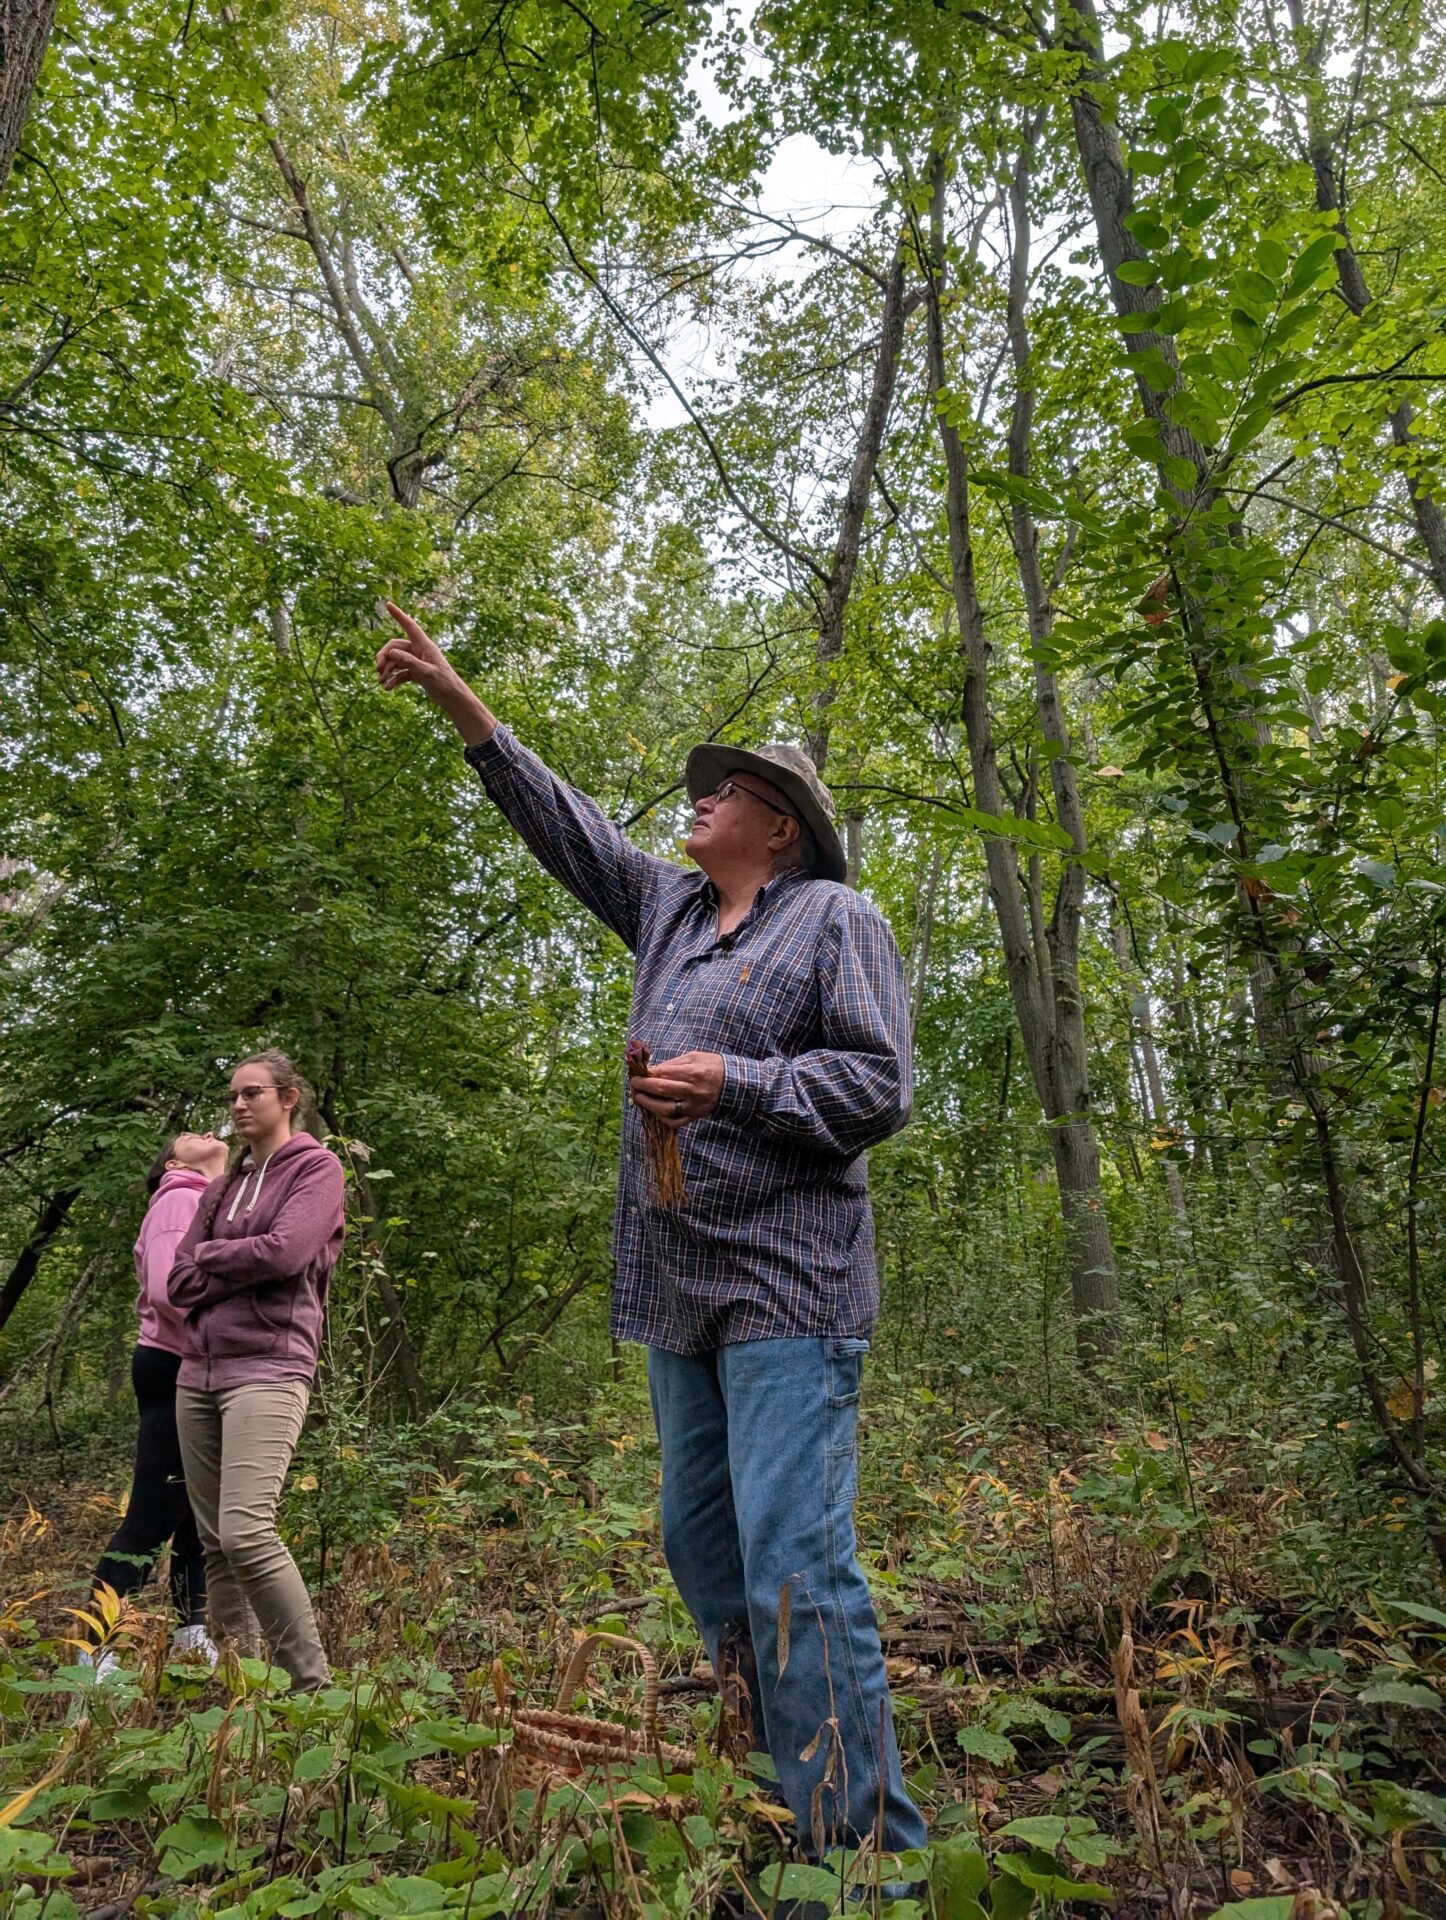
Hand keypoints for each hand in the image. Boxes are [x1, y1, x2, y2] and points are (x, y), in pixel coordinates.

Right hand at [376, 601, 495, 746]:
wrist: (454, 698)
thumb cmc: (445, 683)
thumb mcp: (427, 673)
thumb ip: (409, 662)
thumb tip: (391, 653)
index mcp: (425, 646)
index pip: (410, 626)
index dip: (399, 615)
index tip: (388, 604)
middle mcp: (420, 651)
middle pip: (395, 647)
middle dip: (385, 657)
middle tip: (378, 669)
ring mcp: (417, 662)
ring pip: (396, 661)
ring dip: (387, 670)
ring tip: (380, 683)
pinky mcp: (416, 673)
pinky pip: (401, 673)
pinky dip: (393, 679)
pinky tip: (388, 689)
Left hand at [629, 1051, 723, 1128]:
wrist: (734, 1084)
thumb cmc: (713, 1066)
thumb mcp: (695, 1057)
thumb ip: (673, 1063)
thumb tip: (653, 1070)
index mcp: (693, 1073)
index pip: (664, 1073)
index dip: (648, 1074)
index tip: (638, 1072)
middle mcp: (693, 1091)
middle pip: (662, 1090)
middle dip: (644, 1087)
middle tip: (634, 1084)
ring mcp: (694, 1106)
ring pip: (666, 1109)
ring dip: (649, 1104)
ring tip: (640, 1098)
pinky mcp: (696, 1116)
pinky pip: (676, 1122)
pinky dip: (663, 1118)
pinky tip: (655, 1111)